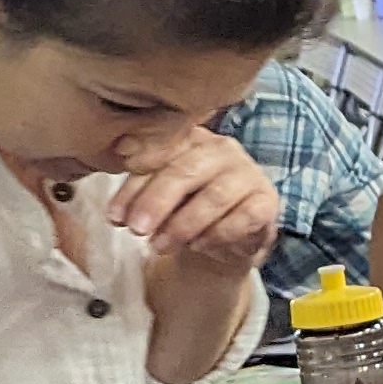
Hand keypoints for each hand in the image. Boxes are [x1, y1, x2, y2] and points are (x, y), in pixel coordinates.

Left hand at [110, 130, 278, 274]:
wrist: (224, 237)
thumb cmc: (186, 207)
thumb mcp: (160, 196)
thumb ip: (140, 187)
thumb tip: (118, 193)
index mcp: (191, 138)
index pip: (160, 154)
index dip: (135, 185)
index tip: (115, 216)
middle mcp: (222, 149)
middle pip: (185, 171)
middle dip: (156, 202)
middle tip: (136, 229)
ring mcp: (248, 173)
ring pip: (214, 196)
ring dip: (182, 224)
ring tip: (159, 246)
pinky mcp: (267, 202)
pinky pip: (244, 217)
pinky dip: (217, 234)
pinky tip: (197, 246)